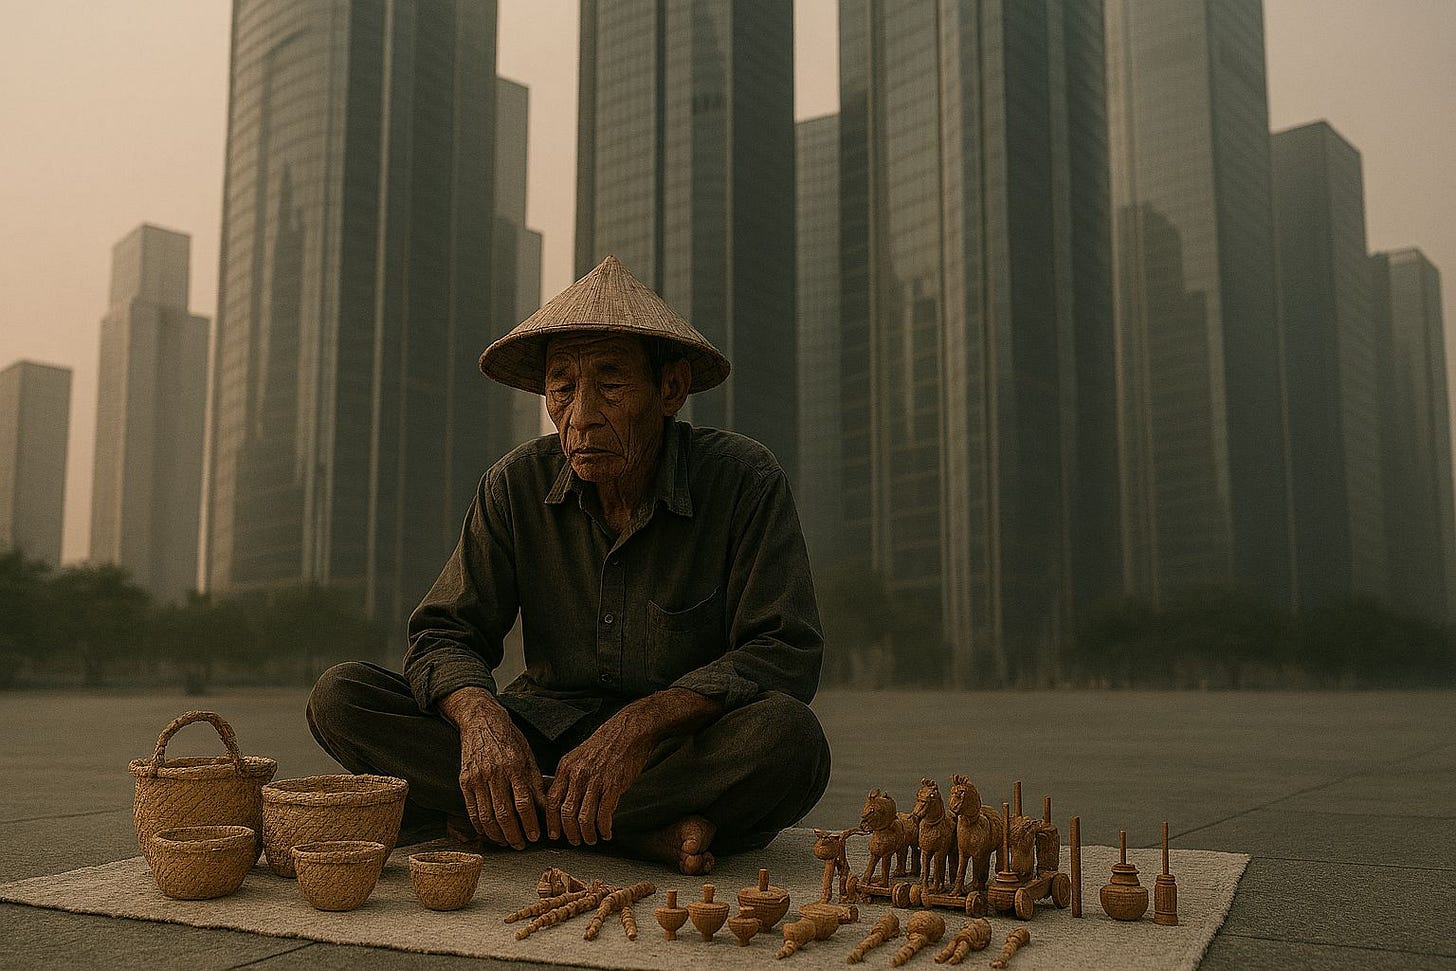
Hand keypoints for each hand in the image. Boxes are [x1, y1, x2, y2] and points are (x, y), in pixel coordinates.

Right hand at [440, 687, 545, 849]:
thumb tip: (547, 807)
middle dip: (513, 835)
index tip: (535, 836)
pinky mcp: (464, 781)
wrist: (480, 721)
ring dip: (497, 835)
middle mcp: (494, 773)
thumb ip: (535, 782)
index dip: (529, 823)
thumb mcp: (528, 755)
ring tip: (506, 842)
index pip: (523, 803)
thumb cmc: (509, 738)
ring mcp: (477, 778)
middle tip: (521, 845)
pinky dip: (480, 826)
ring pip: (486, 816)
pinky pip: (472, 810)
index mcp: (514, 766)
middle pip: (503, 814)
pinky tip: (488, 833)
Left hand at [546, 708, 656, 845]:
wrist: (630, 730)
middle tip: (575, 841)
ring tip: (592, 839)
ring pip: (583, 817)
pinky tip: (607, 833)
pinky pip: (604, 814)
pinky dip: (604, 829)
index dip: (552, 822)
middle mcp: (577, 774)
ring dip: (587, 834)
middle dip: (569, 833)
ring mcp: (595, 780)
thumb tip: (565, 800)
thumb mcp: (580, 755)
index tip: (555, 834)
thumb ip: (570, 776)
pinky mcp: (613, 785)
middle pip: (565, 813)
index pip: (551, 801)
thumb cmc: (607, 743)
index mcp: (566, 767)